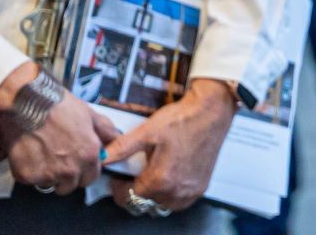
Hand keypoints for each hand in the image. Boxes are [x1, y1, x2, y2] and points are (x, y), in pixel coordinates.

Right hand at [0, 62, 118, 194]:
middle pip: (70, 186)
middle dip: (65, 177)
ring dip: (46, 174)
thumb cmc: (57, 105)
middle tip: (56, 158)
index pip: (91, 178)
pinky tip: (28, 153)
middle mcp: (70, 169)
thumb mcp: (88, 113)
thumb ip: (104, 130)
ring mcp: (47, 175)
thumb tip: (115, 138)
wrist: (25, 104)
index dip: (84, 170)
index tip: (77, 163)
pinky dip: (28, 170)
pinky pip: (30, 180)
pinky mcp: (26, 176)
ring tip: (41, 153)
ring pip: (49, 184)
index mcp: (88, 155)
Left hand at [101, 79, 237, 213]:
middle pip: (144, 203)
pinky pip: (179, 202)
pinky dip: (171, 194)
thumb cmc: (183, 118)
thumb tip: (103, 157)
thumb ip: (122, 148)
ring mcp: (191, 190)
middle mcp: (177, 189)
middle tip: (136, 173)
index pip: (129, 197)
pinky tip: (169, 177)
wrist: (212, 110)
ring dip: (153, 195)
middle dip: (136, 191)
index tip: (120, 177)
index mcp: (160, 179)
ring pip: (161, 205)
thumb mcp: (147, 130)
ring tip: (153, 175)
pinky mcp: (201, 187)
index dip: (119, 187)